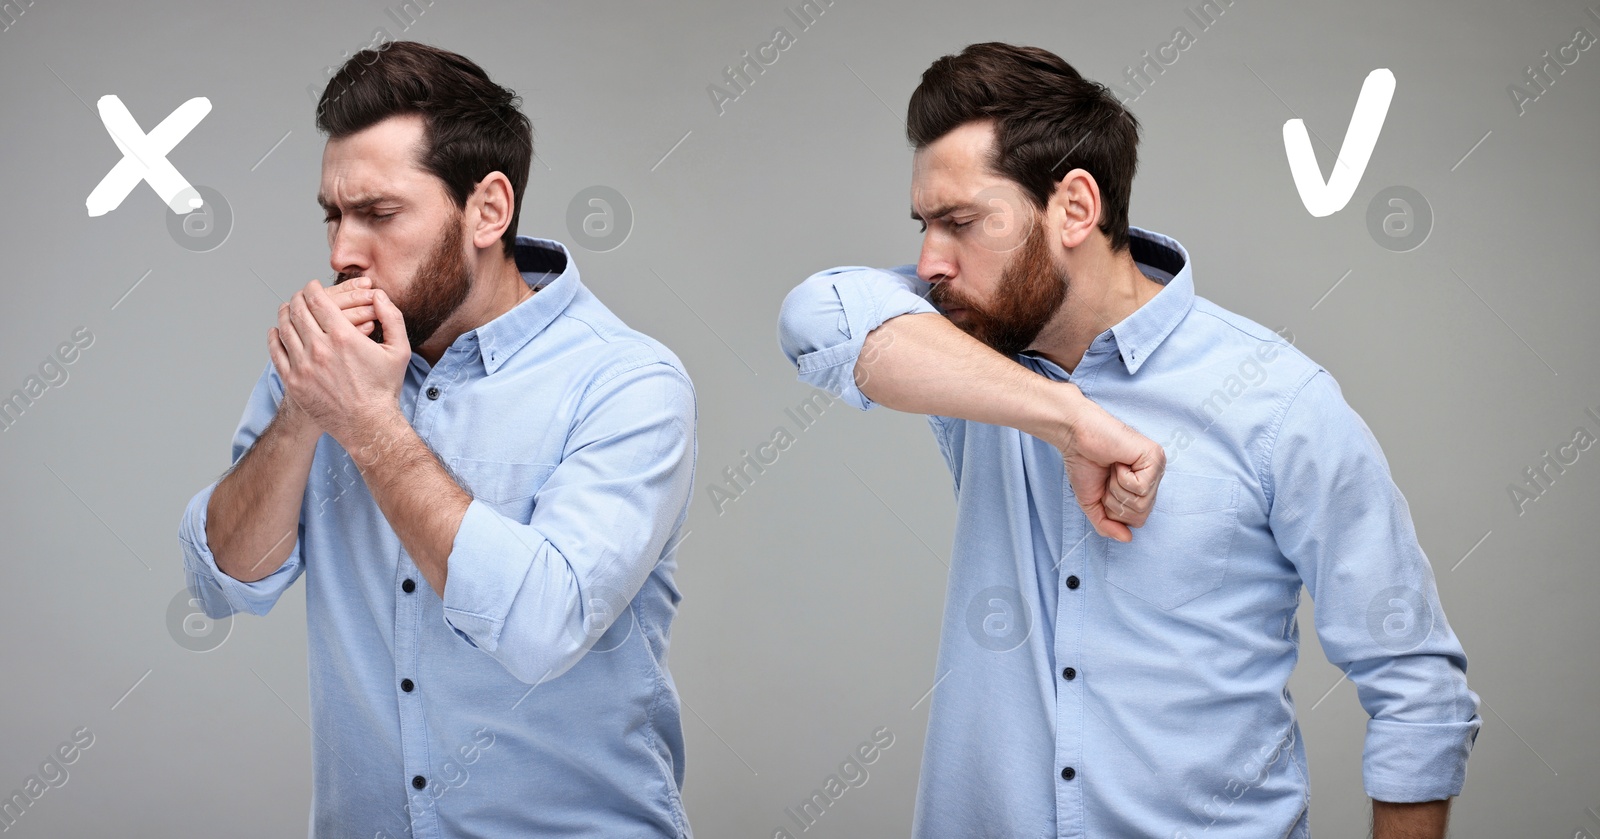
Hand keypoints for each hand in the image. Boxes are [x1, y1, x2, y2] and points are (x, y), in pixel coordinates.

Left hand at [267, 278, 409, 447]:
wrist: (368, 425)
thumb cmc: (384, 389)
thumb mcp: (399, 351)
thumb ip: (391, 318)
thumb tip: (379, 295)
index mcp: (344, 337)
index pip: (317, 300)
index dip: (312, 288)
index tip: (313, 286)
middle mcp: (320, 348)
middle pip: (298, 310)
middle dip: (298, 298)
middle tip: (300, 296)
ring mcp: (303, 366)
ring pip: (284, 328)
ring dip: (285, 314)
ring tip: (288, 309)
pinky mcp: (294, 382)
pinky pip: (276, 352)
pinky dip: (274, 337)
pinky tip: (276, 332)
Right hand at [1054, 387, 1164, 541]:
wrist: (1075, 436)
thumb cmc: (1084, 463)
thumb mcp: (1093, 503)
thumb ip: (1107, 524)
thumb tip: (1127, 539)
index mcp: (1142, 487)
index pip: (1138, 520)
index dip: (1115, 511)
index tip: (1105, 487)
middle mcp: (1153, 477)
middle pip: (1141, 514)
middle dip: (1115, 501)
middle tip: (1108, 478)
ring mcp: (1156, 467)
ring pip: (1142, 502)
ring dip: (1117, 488)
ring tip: (1113, 469)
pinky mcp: (1155, 457)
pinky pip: (1141, 487)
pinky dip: (1123, 477)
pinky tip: (1119, 462)